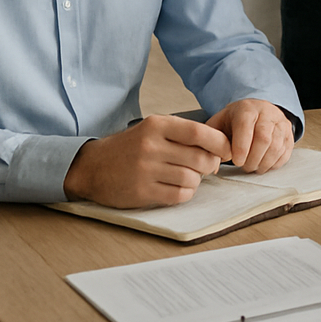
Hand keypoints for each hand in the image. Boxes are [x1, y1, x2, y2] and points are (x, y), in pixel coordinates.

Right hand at [63, 115, 229, 208]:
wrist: (93, 166)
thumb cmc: (131, 147)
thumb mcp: (154, 129)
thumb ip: (184, 134)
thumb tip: (221, 147)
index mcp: (157, 125)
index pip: (199, 132)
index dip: (220, 143)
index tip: (227, 151)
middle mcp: (151, 146)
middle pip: (199, 158)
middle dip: (210, 165)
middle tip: (207, 167)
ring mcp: (145, 170)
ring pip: (191, 178)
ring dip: (197, 181)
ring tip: (188, 177)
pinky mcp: (141, 192)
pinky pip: (178, 195)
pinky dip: (186, 193)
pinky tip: (178, 188)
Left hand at [206, 98, 294, 172]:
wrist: (255, 110)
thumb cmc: (235, 121)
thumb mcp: (219, 123)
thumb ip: (211, 140)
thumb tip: (211, 163)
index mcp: (247, 109)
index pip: (246, 126)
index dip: (241, 147)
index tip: (236, 161)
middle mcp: (267, 113)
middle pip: (264, 139)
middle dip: (253, 159)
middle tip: (244, 167)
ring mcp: (280, 123)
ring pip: (276, 147)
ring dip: (264, 163)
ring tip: (253, 167)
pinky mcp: (289, 133)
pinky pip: (285, 152)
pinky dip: (274, 163)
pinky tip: (264, 165)